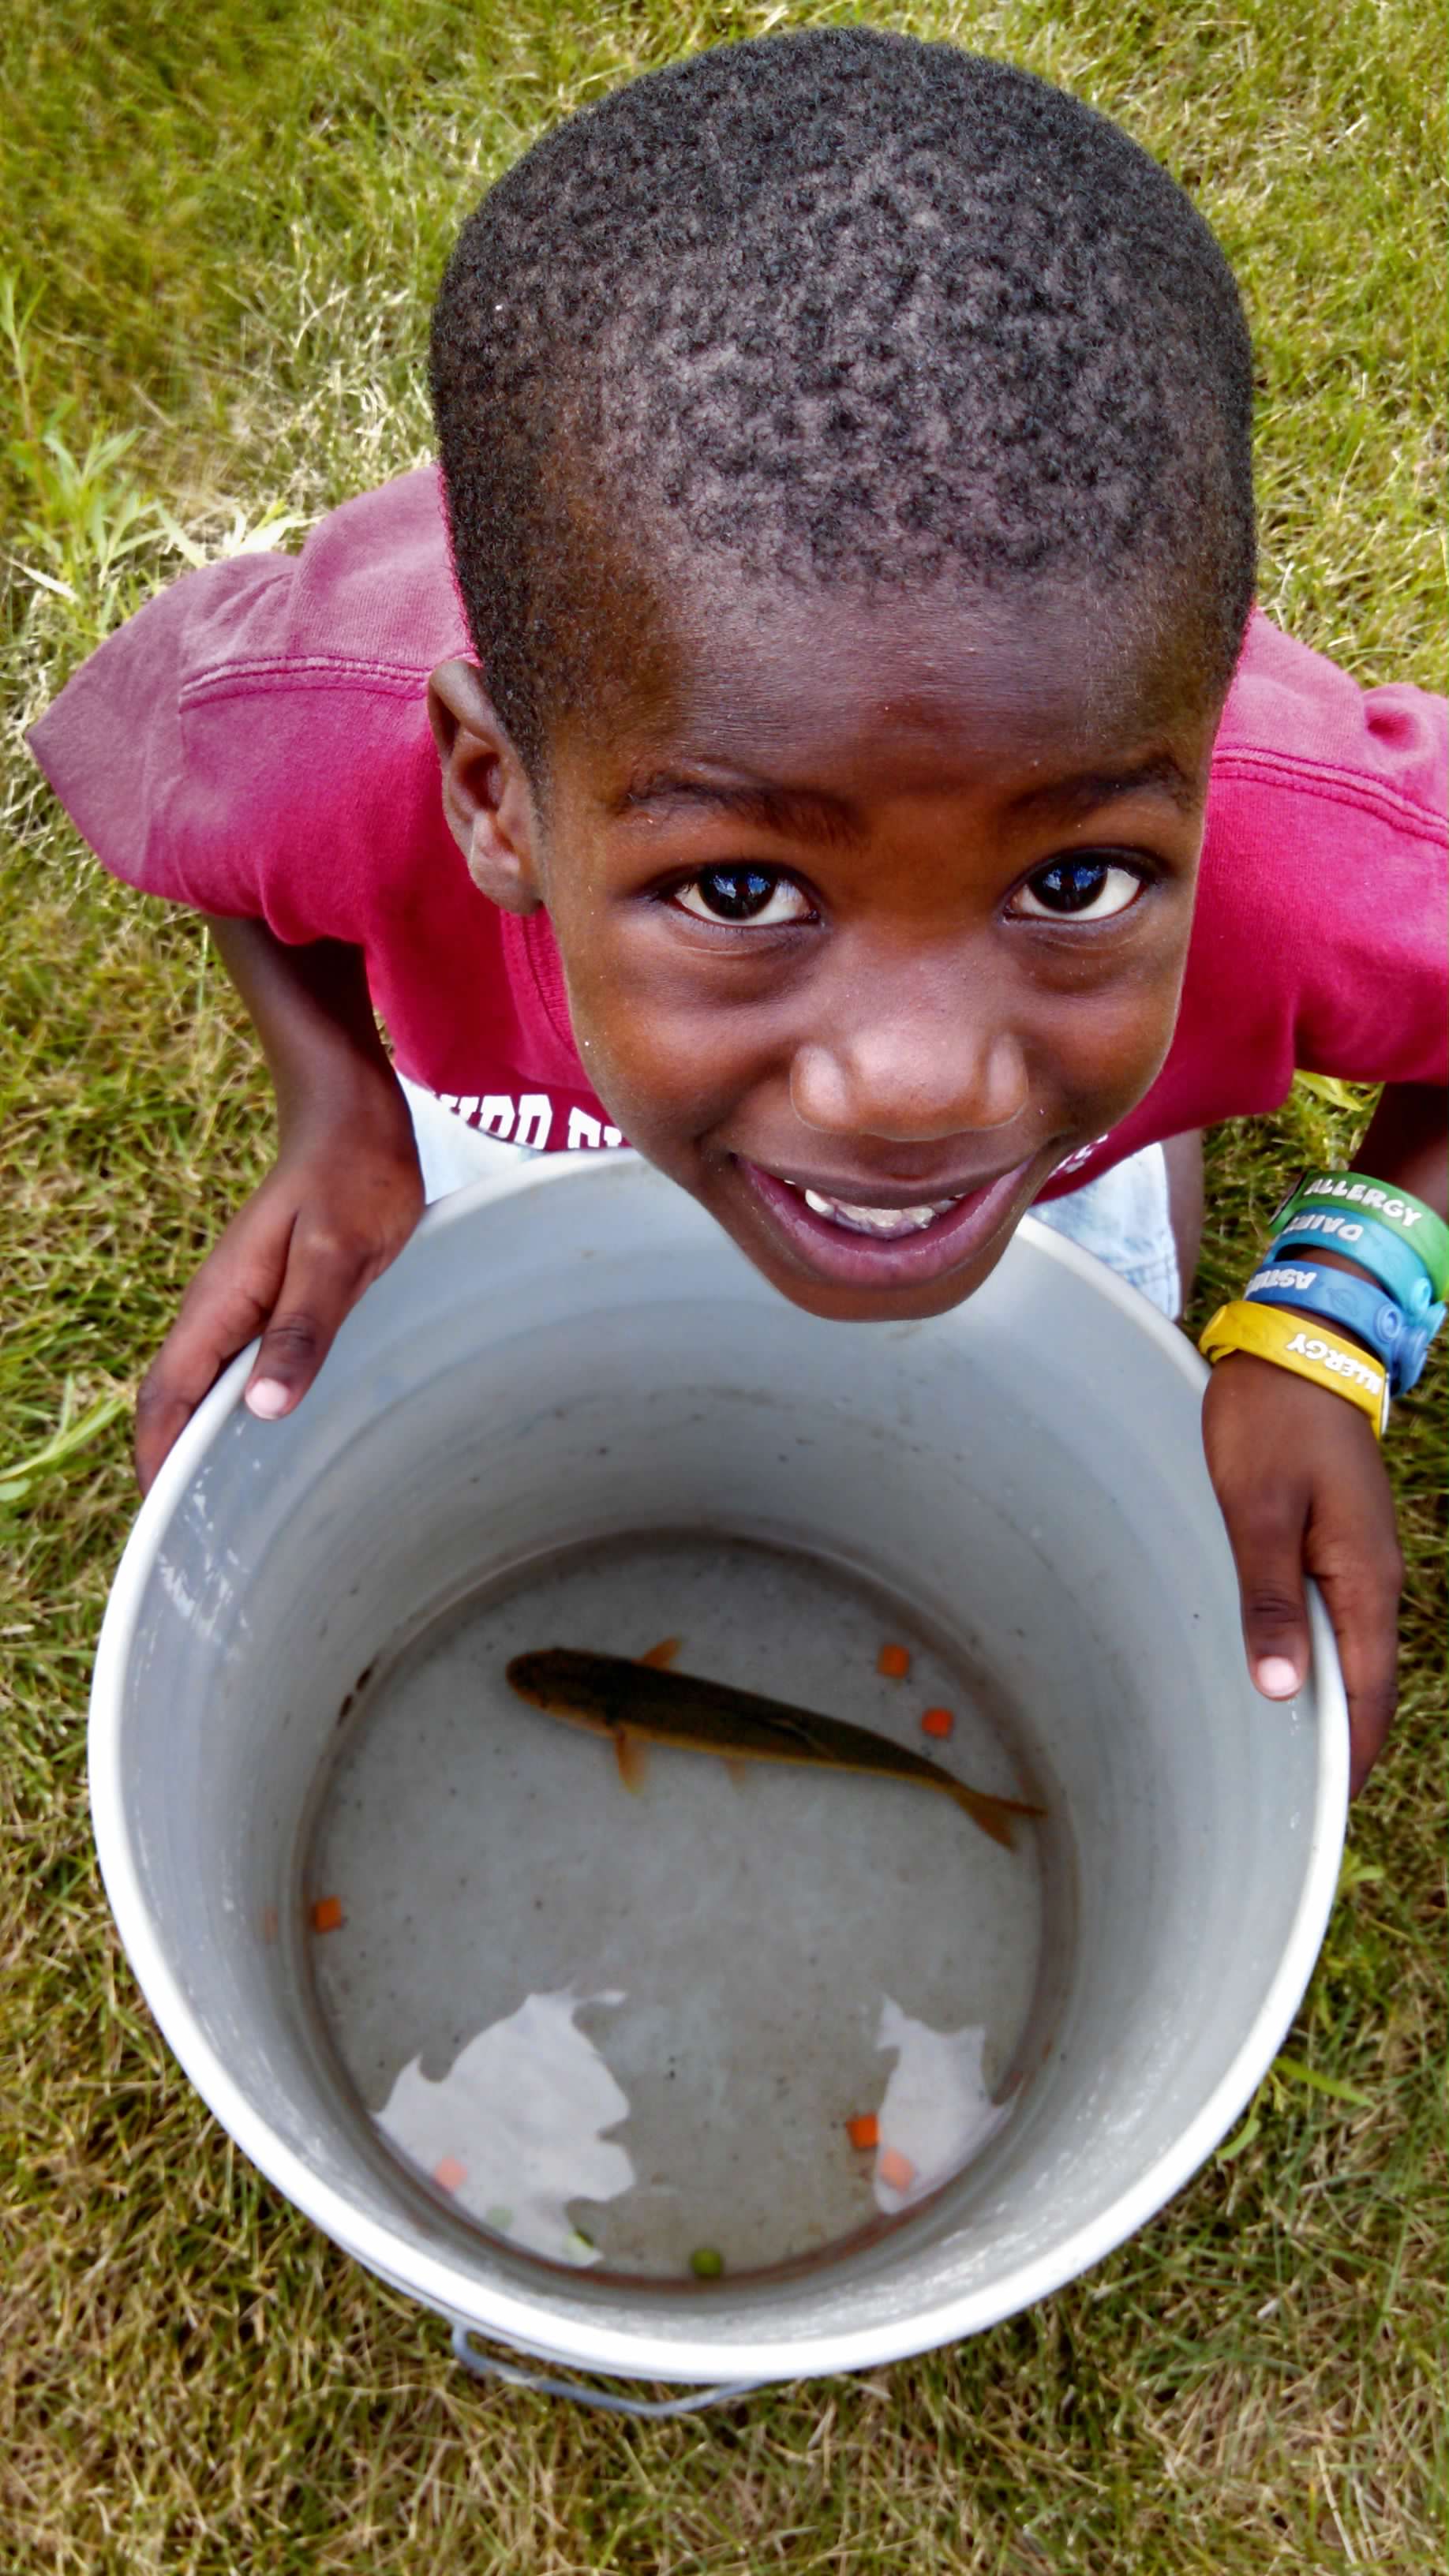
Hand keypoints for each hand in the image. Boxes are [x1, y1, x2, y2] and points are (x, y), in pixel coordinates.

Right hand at [135, 1119, 424, 1493]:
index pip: (167, 1399)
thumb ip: (303, 1329)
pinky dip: (246, 1411)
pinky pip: (243, 1367)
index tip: (167, 1525)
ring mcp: (243, 1306)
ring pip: (209, 1388)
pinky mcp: (273, 1301)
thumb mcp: (336, 1254)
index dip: (158, 1463)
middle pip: (178, 1403)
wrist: (353, 1119)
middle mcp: (220, 1311)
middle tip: (202, 1540)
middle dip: (176, 1468)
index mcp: (221, 1304)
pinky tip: (276, 1439)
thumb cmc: (351, 1178)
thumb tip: (264, 1409)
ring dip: (211, 1443)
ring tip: (238, 1511)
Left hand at [1201, 1352, 1403, 1794]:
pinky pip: (1335, 1620)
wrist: (1298, 1352)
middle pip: (1366, 1686)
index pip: (1368, 1696)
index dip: (1349, 1757)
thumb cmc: (1271, 1425)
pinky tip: (1279, 1674)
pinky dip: (1314, 1658)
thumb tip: (1281, 1689)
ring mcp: (1360, 1562)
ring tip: (1282, 1758)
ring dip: (1324, 1703)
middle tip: (1294, 1805)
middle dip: (1338, 1745)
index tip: (1323, 1814)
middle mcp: (1373, 1581)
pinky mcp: (1338, 1544)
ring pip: (1350, 1654)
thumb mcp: (1257, 1513)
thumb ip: (1270, 1600)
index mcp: (1362, 1582)